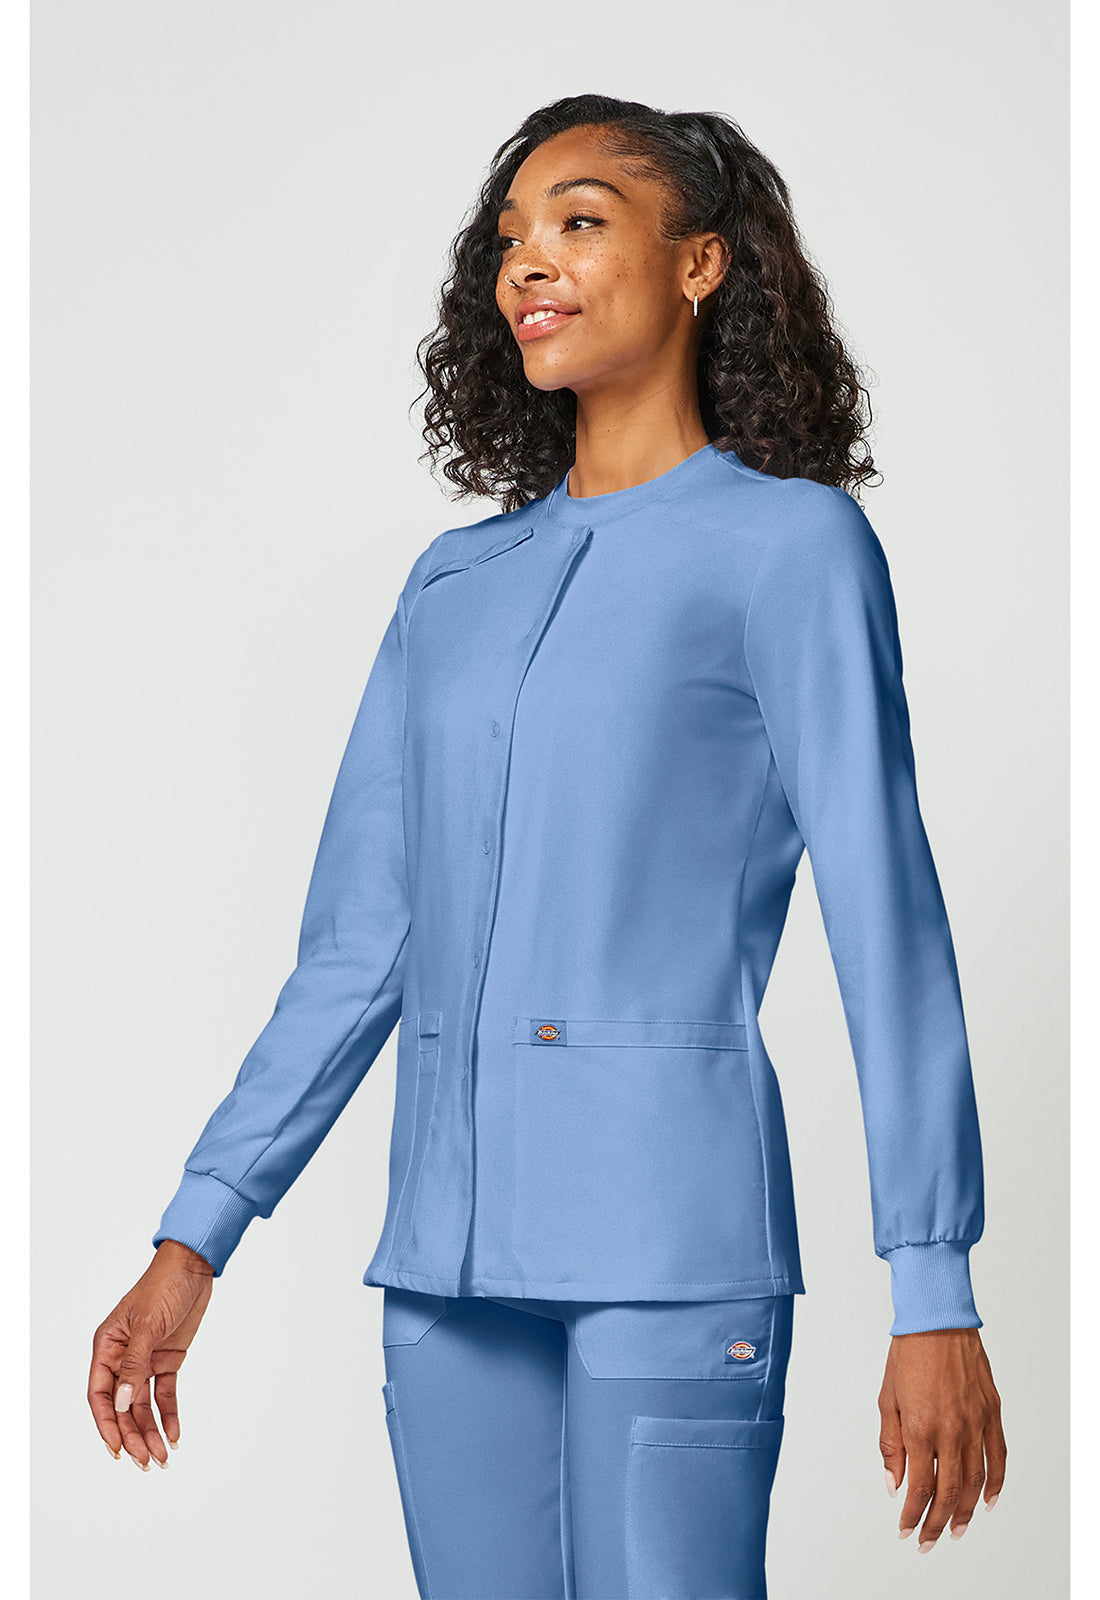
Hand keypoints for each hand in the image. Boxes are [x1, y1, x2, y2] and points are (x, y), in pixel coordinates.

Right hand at [88, 1239, 215, 1468]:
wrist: (193, 1266)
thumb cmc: (163, 1286)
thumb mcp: (148, 1324)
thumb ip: (134, 1364)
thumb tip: (120, 1404)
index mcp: (107, 1346)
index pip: (100, 1394)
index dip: (106, 1424)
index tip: (116, 1450)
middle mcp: (123, 1357)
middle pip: (122, 1406)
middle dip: (132, 1435)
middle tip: (146, 1462)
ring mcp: (145, 1360)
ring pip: (142, 1405)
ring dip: (151, 1431)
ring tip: (162, 1458)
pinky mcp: (168, 1359)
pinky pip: (164, 1394)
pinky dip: (168, 1414)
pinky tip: (174, 1435)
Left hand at [878, 1327, 1005, 1550]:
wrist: (937, 1320)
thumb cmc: (907, 1354)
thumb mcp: (887, 1399)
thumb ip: (891, 1446)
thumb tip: (894, 1484)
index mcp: (920, 1427)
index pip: (919, 1486)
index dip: (912, 1514)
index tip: (905, 1529)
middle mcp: (951, 1429)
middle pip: (949, 1492)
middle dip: (936, 1523)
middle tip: (927, 1541)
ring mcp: (975, 1422)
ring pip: (975, 1482)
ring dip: (966, 1512)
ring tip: (955, 1530)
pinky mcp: (991, 1413)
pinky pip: (998, 1457)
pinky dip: (995, 1484)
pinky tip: (988, 1502)